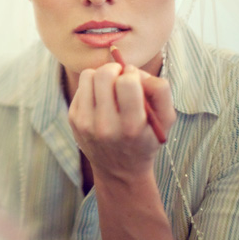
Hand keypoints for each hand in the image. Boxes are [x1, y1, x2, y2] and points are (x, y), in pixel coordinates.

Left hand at [68, 62, 175, 182]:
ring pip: (89, 75)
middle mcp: (106, 125)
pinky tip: (101, 98)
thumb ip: (161, 92)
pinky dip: (92, 85)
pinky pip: (81, 86)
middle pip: (105, 75)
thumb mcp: (164, 121)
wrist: (119, 170)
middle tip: (122, 77)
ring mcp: (86, 122)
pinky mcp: (74, 119)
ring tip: (111, 85)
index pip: (126, 83)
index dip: (132, 74)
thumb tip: (136, 71)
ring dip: (102, 75)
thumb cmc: (145, 139)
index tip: (135, 80)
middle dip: (116, 69)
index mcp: (132, 126)